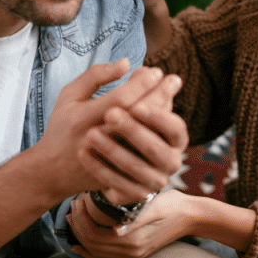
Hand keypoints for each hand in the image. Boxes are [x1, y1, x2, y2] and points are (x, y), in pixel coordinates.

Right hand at [34, 60, 186, 201]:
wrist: (53, 171)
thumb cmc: (62, 127)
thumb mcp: (69, 95)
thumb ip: (95, 76)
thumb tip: (127, 63)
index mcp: (82, 119)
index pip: (120, 99)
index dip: (141, 84)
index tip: (155, 71)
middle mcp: (96, 139)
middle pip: (136, 117)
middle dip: (159, 95)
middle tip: (173, 80)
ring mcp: (108, 160)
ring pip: (145, 136)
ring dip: (163, 114)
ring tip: (171, 96)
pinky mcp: (118, 173)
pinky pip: (144, 154)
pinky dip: (157, 135)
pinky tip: (165, 118)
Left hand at [68, 189, 192, 257]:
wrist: (192, 216)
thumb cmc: (173, 205)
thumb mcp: (154, 207)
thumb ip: (134, 220)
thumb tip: (114, 229)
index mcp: (133, 240)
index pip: (94, 235)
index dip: (81, 220)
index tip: (77, 201)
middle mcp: (131, 251)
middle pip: (92, 245)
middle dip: (77, 226)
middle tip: (72, 206)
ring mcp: (133, 254)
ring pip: (97, 254)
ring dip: (81, 238)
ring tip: (72, 219)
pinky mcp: (136, 252)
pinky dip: (91, 252)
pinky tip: (82, 243)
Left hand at [79, 72, 187, 203]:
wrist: (94, 165)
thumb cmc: (101, 121)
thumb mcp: (112, 100)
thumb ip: (119, 80)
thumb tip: (125, 64)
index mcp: (173, 134)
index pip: (174, 126)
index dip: (156, 115)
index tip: (135, 104)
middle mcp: (170, 158)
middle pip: (155, 147)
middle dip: (133, 130)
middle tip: (110, 115)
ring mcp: (154, 180)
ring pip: (136, 168)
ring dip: (113, 151)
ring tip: (90, 134)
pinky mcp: (134, 194)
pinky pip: (119, 185)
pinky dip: (100, 169)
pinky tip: (84, 154)